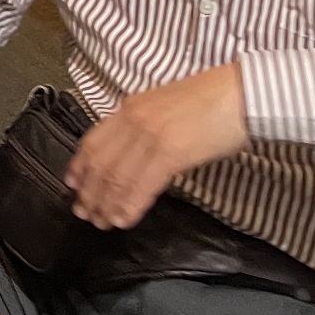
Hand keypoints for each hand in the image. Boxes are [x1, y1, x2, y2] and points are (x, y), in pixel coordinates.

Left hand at [65, 64, 248, 229]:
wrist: (242, 92)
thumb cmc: (212, 100)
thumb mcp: (164, 106)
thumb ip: (145, 125)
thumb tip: (135, 151)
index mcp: (131, 108)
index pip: (93, 140)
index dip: (80, 165)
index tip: (72, 184)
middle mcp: (133, 119)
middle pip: (100, 162)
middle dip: (90, 191)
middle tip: (84, 213)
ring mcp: (149, 135)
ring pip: (117, 175)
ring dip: (106, 202)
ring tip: (101, 222)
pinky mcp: (169, 151)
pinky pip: (142, 183)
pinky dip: (129, 204)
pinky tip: (123, 219)